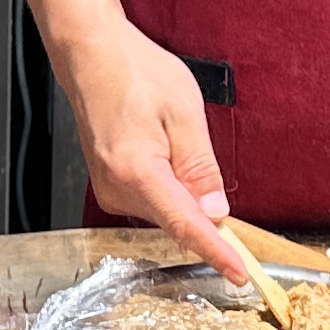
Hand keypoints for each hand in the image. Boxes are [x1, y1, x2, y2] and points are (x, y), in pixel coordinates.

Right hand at [51, 15, 249, 285]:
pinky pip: (151, 198)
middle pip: (176, 219)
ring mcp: (109, 189)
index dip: (216, 253)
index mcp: (137, 171)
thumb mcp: (183, 112)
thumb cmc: (133, 72)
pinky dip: (169, 185)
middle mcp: (117, 189)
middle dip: (203, 207)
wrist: (91, 55)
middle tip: (204, 157)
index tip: (239, 274)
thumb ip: (201, 167)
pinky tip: (162, 145)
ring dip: (184, 188)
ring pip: (164, 209)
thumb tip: (216, 211)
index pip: (185, 226)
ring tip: (169, 132)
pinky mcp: (109, 185)